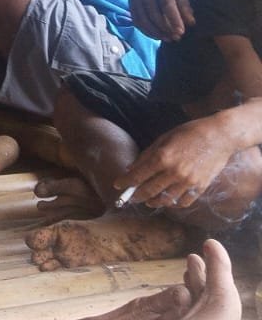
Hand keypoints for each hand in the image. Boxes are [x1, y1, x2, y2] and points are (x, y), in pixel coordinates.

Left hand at [116, 116, 232, 208]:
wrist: (220, 136)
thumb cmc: (189, 133)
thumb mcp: (163, 139)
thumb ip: (147, 155)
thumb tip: (130, 168)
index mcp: (162, 157)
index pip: (137, 176)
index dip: (125, 182)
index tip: (117, 185)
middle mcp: (174, 172)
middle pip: (148, 191)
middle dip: (136, 196)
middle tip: (129, 198)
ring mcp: (188, 182)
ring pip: (165, 200)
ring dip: (153, 202)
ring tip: (147, 201)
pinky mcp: (200, 187)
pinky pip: (183, 202)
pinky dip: (173, 204)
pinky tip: (167, 201)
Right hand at [129, 0, 193, 40]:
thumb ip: (185, 7)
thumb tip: (190, 23)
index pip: (167, 5)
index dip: (174, 19)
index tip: (181, 32)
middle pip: (154, 14)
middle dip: (165, 28)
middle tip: (176, 38)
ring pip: (143, 19)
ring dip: (155, 32)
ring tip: (168, 39)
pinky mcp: (131, 2)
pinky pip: (136, 21)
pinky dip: (146, 31)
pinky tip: (157, 36)